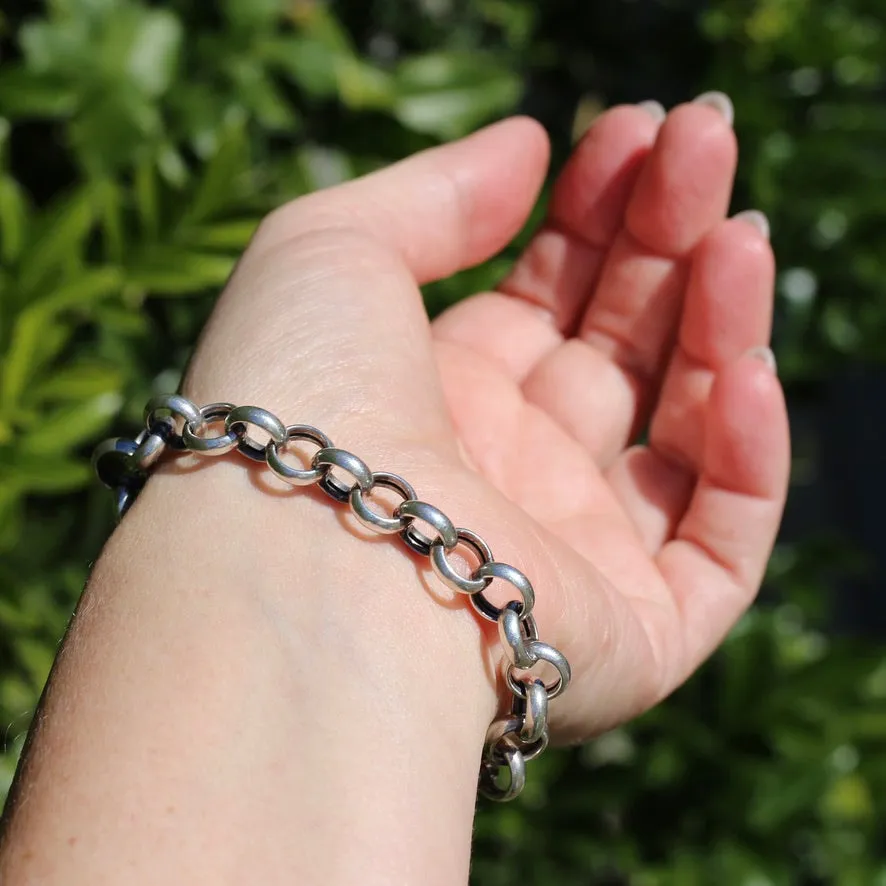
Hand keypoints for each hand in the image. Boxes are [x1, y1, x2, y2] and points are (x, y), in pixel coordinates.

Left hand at [183, 97, 788, 743]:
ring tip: (738, 235)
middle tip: (705, 141)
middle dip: (666, 241)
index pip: (545, 294)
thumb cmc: (296, 405)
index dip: (594, 211)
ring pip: (683, 434)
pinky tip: (740, 372)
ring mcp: (571, 553)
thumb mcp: (328, 252)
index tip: (636, 130)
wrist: (300, 580)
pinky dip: (744, 463)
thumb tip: (527, 146)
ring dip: (719, 326)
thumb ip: (431, 195)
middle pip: (618, 345)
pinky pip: (718, 551)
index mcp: (437, 395)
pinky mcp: (630, 638)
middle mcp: (507, 472)